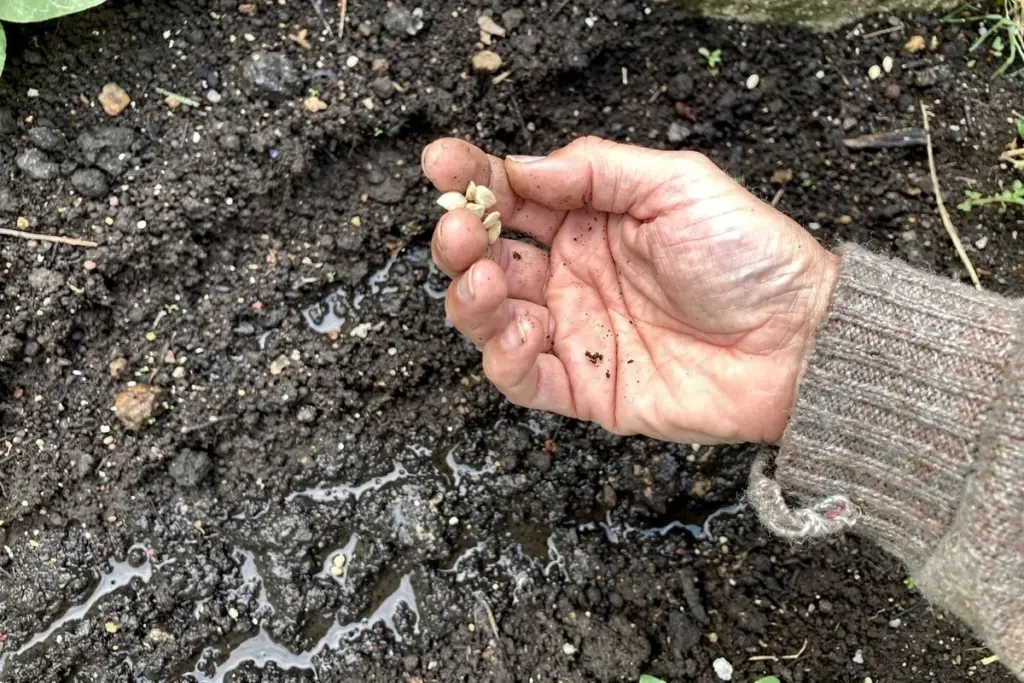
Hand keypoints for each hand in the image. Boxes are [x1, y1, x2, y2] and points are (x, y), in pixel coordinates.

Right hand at [421, 137, 837, 443]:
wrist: (799, 342)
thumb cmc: (752, 258)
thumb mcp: (679, 185)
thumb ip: (598, 171)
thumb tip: (523, 167)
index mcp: (592, 222)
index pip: (514, 198)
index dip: (473, 179)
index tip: (442, 163)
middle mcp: (574, 275)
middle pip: (489, 257)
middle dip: (461, 239)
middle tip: (461, 227)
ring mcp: (576, 332)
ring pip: (491, 318)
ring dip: (470, 297)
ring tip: (484, 279)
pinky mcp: (587, 387)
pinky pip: (523, 378)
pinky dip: (506, 355)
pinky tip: (525, 328)